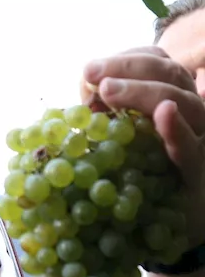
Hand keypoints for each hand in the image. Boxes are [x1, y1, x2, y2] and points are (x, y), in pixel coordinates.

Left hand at [82, 47, 204, 246]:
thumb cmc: (143, 167)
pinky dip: (177, 128)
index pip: (157, 63)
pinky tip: (164, 114)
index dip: (126, 60)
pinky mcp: (198, 167)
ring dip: (144, 93)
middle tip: (92, 76)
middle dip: (128, 71)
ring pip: (184, 104)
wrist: (177, 216)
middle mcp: (193, 108)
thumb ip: (106, 109)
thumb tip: (83, 86)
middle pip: (169, 76)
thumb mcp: (121, 131)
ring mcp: (201, 137)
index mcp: (173, 93)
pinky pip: (191, 147)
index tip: (89, 69)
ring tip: (109, 92)